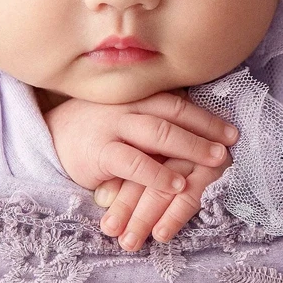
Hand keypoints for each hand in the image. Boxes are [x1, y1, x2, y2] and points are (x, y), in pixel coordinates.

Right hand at [39, 88, 238, 251]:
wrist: (50, 137)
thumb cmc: (95, 130)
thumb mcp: (125, 116)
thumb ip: (152, 119)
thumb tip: (196, 132)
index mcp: (136, 97)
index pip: (177, 102)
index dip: (206, 116)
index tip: (232, 130)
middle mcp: (127, 106)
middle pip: (173, 113)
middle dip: (205, 129)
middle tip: (231, 144)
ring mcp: (112, 127)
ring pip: (158, 133)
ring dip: (190, 147)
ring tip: (216, 161)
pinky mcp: (99, 152)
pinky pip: (133, 162)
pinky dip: (157, 173)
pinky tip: (176, 184)